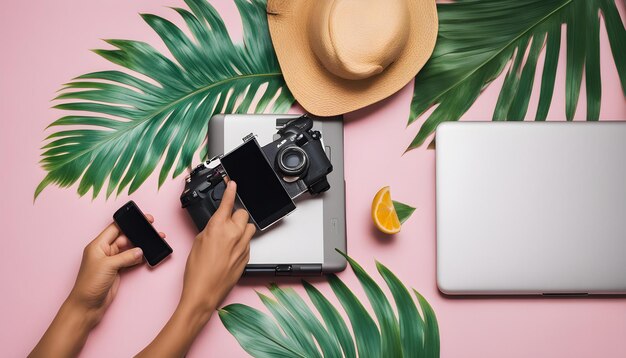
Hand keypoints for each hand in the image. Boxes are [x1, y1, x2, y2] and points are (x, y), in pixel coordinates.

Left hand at [30, 217, 164, 357]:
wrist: (87, 306)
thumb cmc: (90, 284)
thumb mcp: (108, 266)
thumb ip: (126, 256)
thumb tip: (140, 251)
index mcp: (98, 245)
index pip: (115, 228)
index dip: (129, 223)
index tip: (143, 219)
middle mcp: (104, 251)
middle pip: (124, 238)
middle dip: (138, 235)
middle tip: (152, 231)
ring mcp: (111, 261)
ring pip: (129, 249)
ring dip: (141, 246)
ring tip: (154, 243)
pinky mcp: (117, 271)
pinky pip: (131, 260)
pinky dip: (139, 258)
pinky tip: (148, 256)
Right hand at [136, 181, 254, 357]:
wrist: (204, 293)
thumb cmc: (197, 271)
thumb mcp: (197, 242)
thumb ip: (209, 229)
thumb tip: (216, 225)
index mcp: (218, 227)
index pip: (227, 202)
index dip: (230, 190)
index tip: (232, 183)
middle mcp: (234, 234)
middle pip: (242, 213)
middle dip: (235, 215)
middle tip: (225, 223)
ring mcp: (243, 245)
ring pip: (248, 227)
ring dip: (241, 228)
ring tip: (229, 237)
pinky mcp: (247, 256)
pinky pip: (247, 242)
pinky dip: (241, 242)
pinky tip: (229, 252)